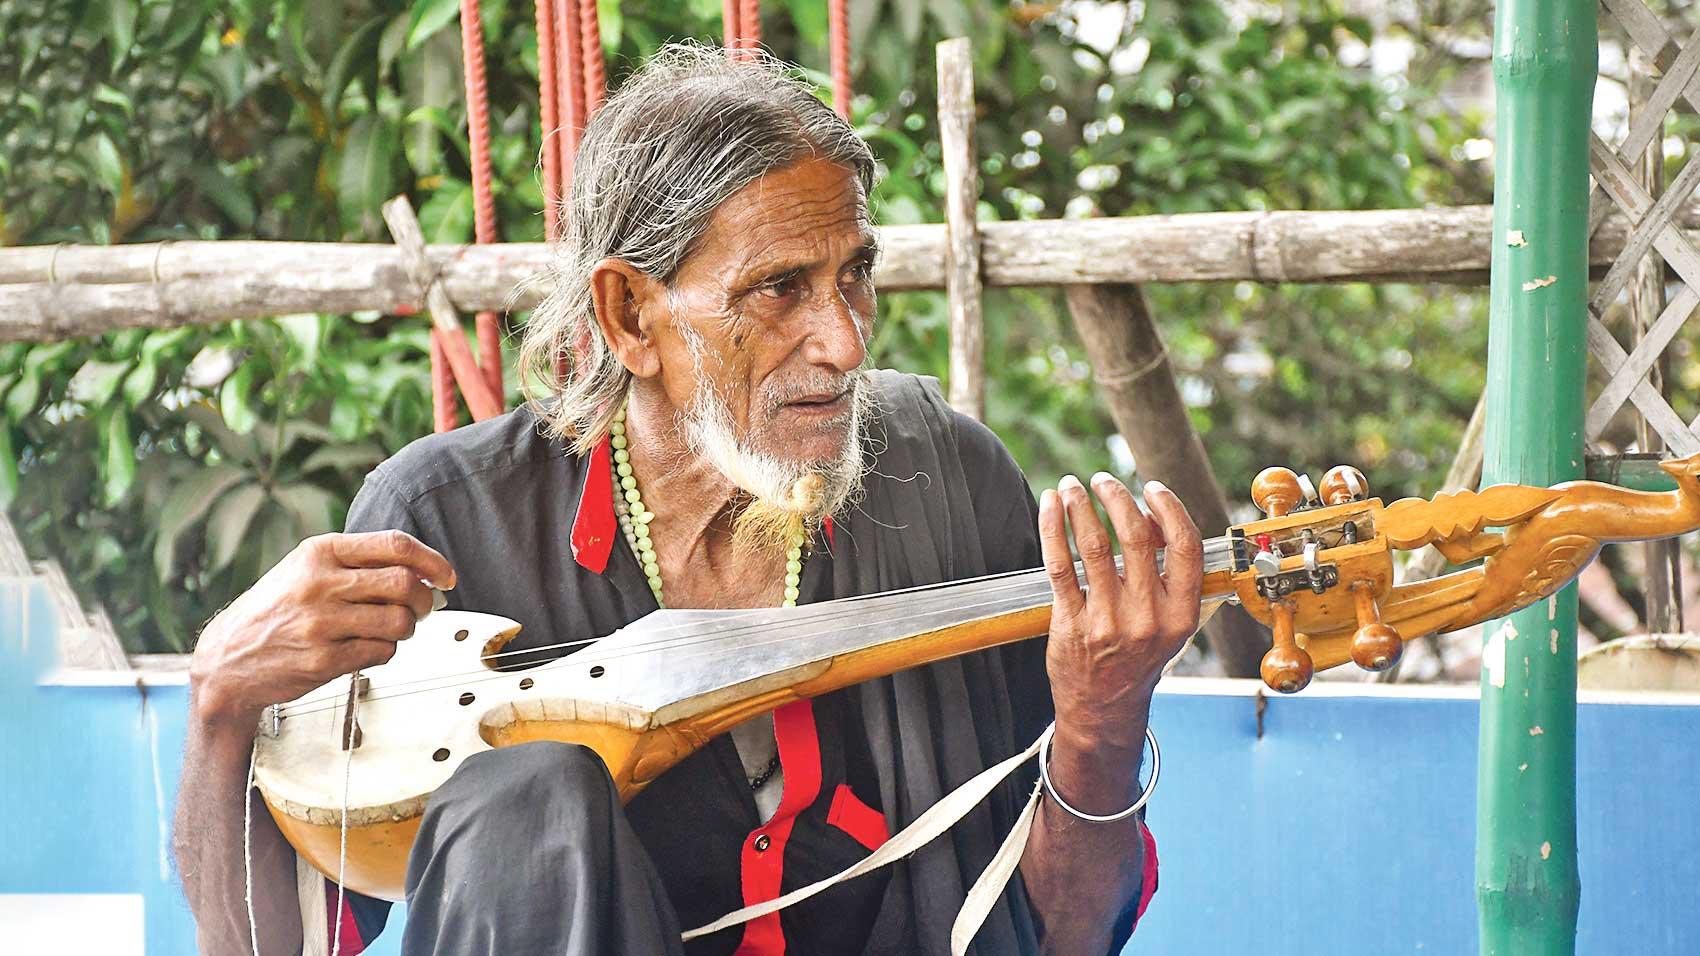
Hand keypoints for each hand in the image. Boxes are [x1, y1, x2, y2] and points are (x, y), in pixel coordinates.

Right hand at [189, 530, 455, 731]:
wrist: (227, 660)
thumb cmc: (275, 610)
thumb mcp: (305, 569)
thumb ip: (356, 562)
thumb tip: (420, 569)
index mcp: (319, 552)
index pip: (395, 545)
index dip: (432, 560)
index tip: (446, 576)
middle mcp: (320, 583)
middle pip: (405, 583)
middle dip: (423, 599)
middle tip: (420, 607)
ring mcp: (322, 623)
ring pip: (400, 621)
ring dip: (405, 628)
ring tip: (388, 629)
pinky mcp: (324, 659)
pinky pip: (383, 652)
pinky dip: (385, 651)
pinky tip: (366, 647)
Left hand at [1039, 473, 1201, 752]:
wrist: (1104, 708)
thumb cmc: (1138, 657)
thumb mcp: (1170, 624)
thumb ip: (1168, 576)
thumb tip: (1149, 516)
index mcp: (1180, 614)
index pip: (1184, 546)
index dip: (1168, 508)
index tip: (1151, 488)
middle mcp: (1147, 617)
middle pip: (1135, 537)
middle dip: (1116, 497)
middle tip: (1102, 480)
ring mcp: (1107, 621)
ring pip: (1094, 546)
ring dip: (1080, 506)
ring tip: (1071, 486)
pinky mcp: (1071, 623)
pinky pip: (1059, 565)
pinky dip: (1052, 529)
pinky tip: (1049, 506)